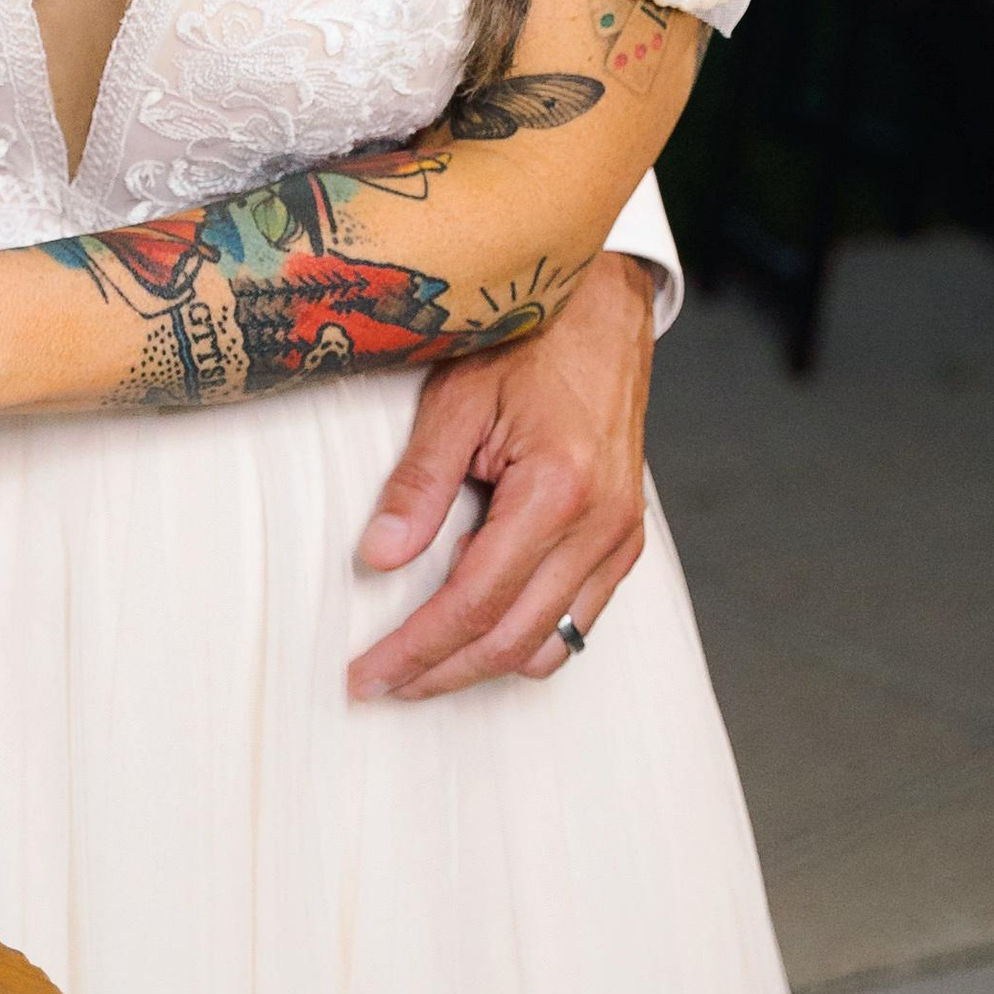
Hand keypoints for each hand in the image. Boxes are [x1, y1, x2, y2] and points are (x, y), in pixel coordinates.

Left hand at [348, 250, 654, 700]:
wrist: (603, 309)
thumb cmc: (529, 337)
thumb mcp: (458, 396)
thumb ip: (419, 481)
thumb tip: (379, 559)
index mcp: (559, 490)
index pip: (475, 601)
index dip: (416, 648)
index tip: (367, 673)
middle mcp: (602, 525)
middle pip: (513, 640)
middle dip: (441, 672)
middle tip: (381, 684)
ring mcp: (621, 537)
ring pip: (550, 644)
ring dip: (483, 666)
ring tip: (421, 666)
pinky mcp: (625, 538)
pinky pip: (578, 618)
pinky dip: (527, 640)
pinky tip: (479, 631)